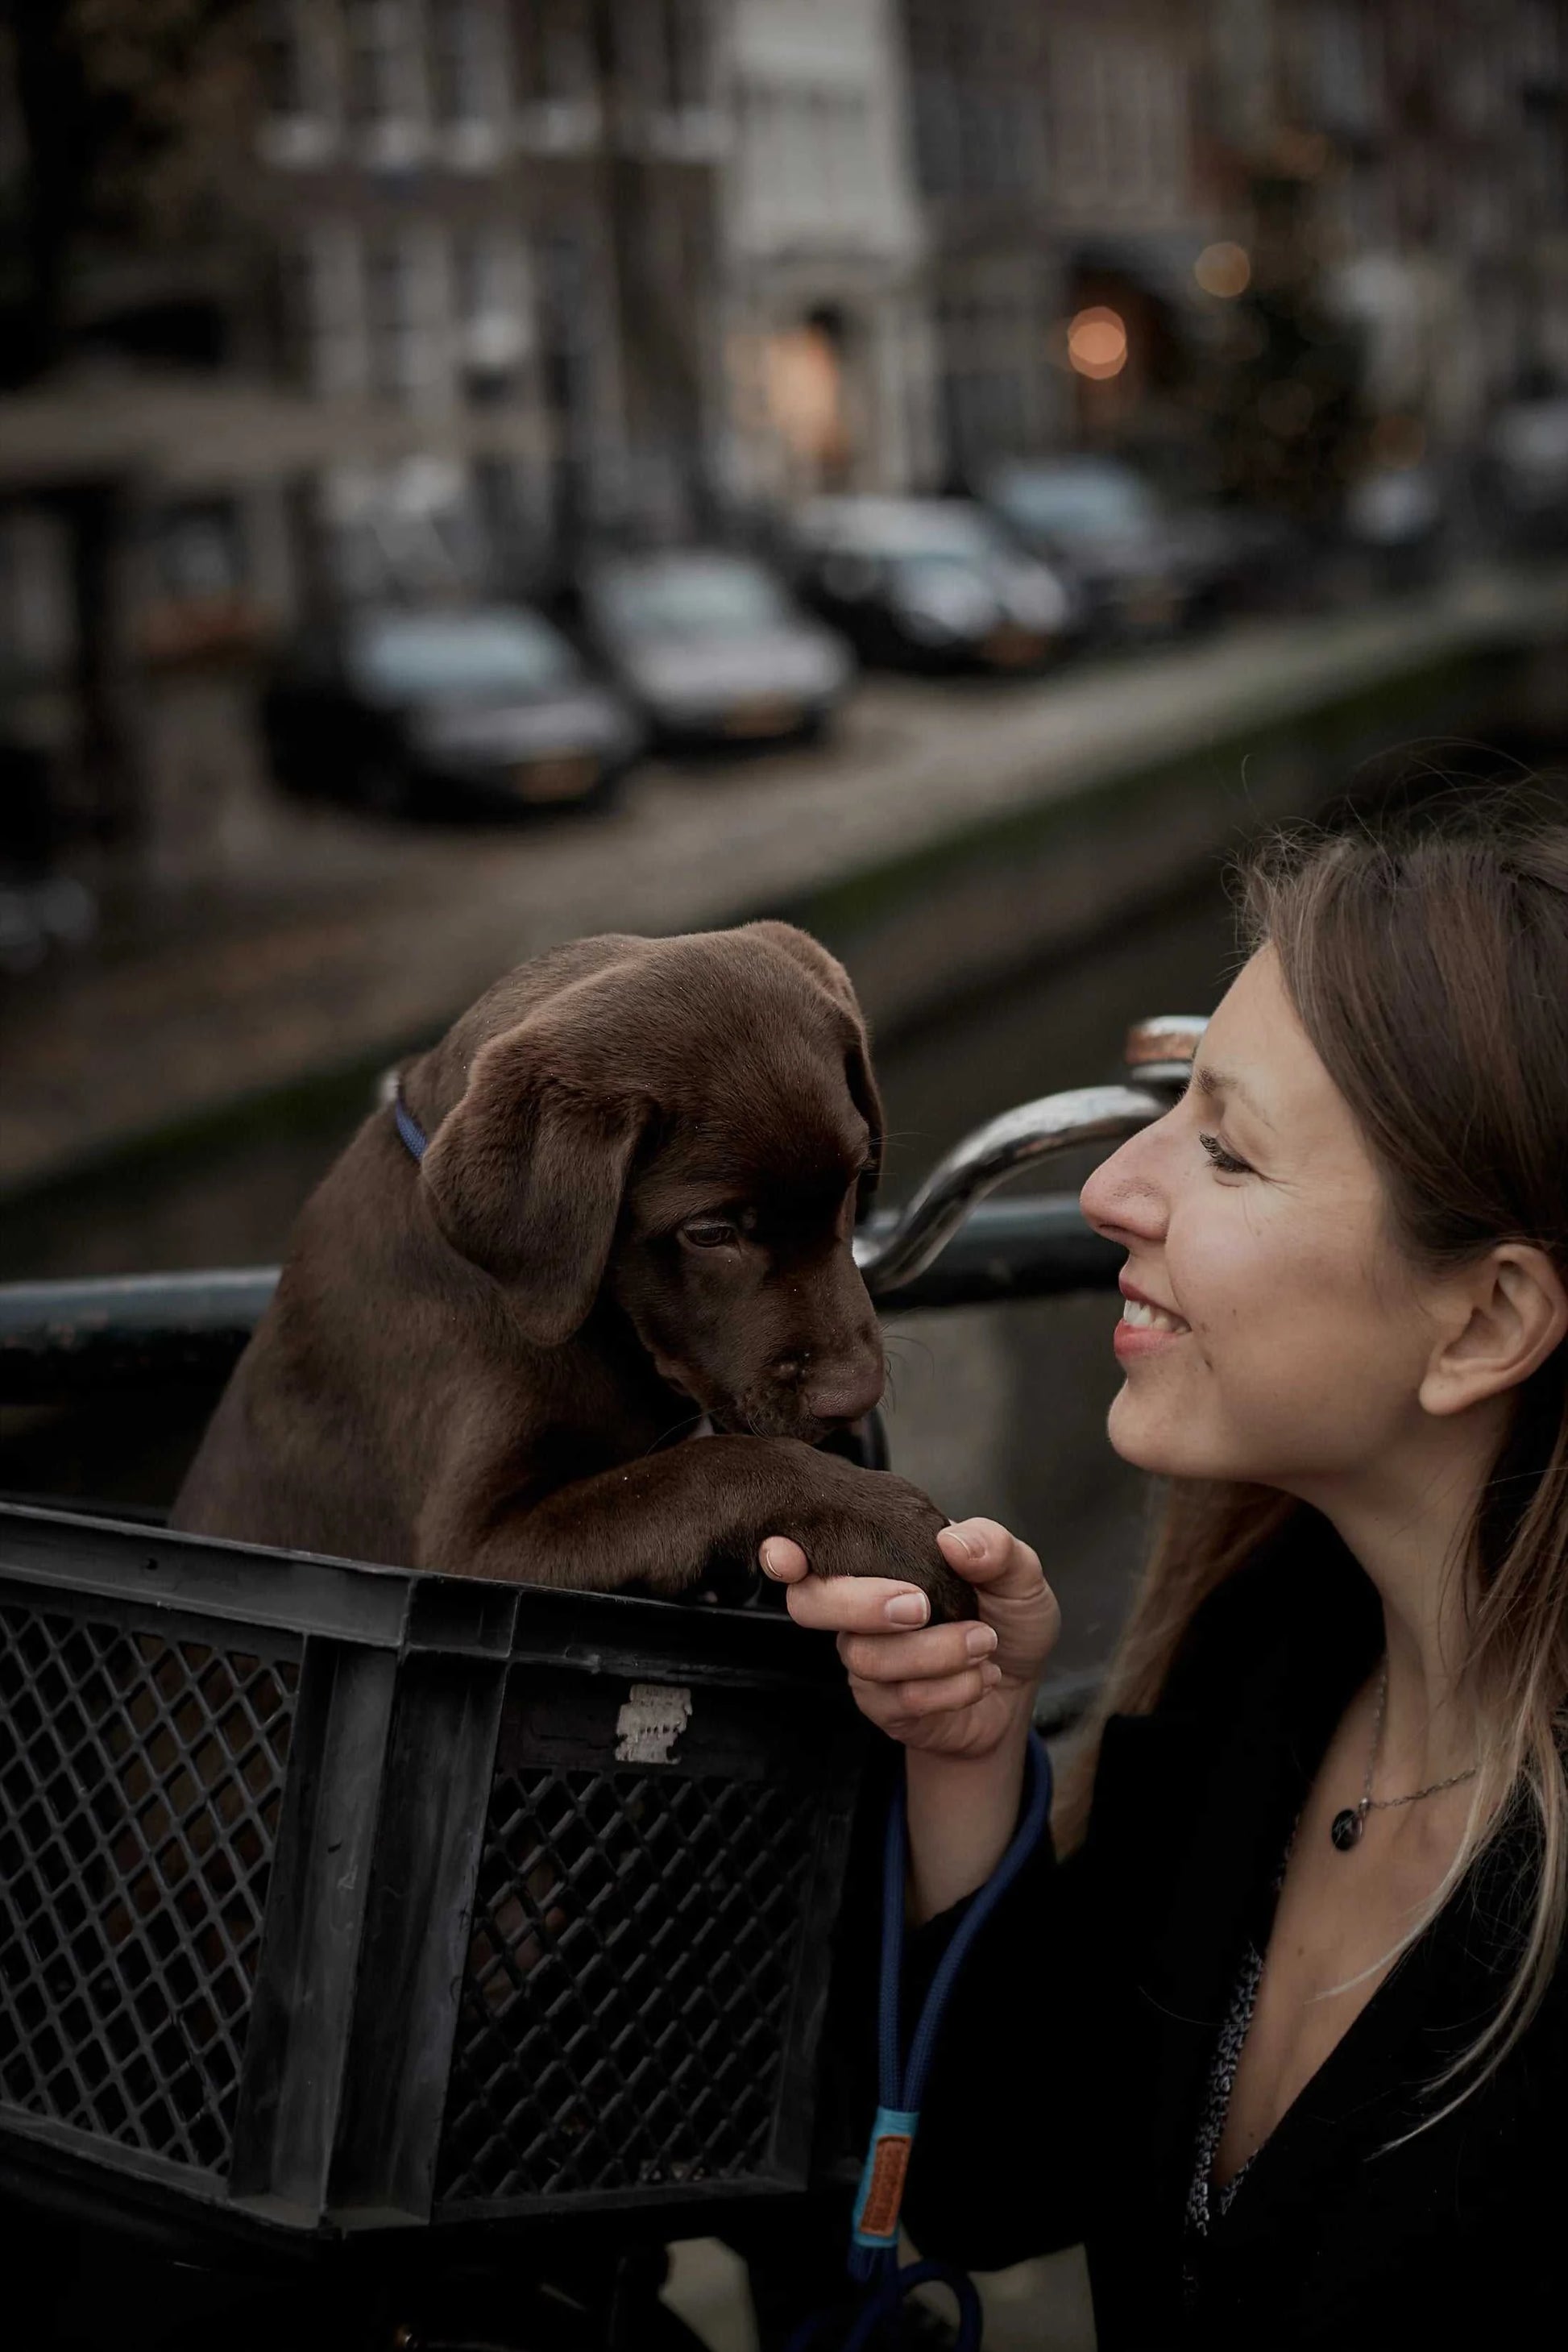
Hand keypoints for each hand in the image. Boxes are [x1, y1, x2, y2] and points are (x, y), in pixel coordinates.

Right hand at [759, 1516, 1059, 1759]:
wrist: (1016, 1687)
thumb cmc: (1005, 1618)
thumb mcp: (1018, 1574)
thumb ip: (994, 1549)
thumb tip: (954, 1541)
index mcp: (879, 1559)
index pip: (810, 1551)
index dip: (782, 1553)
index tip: (786, 1555)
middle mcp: (857, 1606)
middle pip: (811, 1604)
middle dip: (862, 1603)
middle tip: (921, 1606)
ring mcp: (865, 1658)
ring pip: (866, 1656)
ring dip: (936, 1651)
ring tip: (983, 1642)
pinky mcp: (882, 1705)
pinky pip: (901, 1698)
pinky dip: (953, 1686)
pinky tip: (981, 1676)